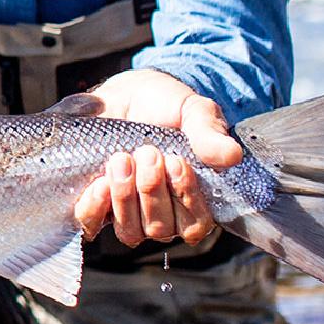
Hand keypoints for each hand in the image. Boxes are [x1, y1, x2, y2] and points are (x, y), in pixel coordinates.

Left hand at [69, 69, 242, 247]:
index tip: (176, 162)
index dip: (187, 198)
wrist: (125, 93)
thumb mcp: (192, 110)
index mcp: (192, 199)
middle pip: (160, 227)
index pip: (196, 222)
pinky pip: (92, 225)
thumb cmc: (166, 105)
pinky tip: (100, 184)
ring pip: (130, 230)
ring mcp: (128, 214)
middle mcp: (162, 214)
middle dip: (152, 190)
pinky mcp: (97, 205)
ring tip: (121, 159)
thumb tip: (231, 156)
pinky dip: (95, 208)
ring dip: (125, 197)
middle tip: (147, 152)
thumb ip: (209, 133)